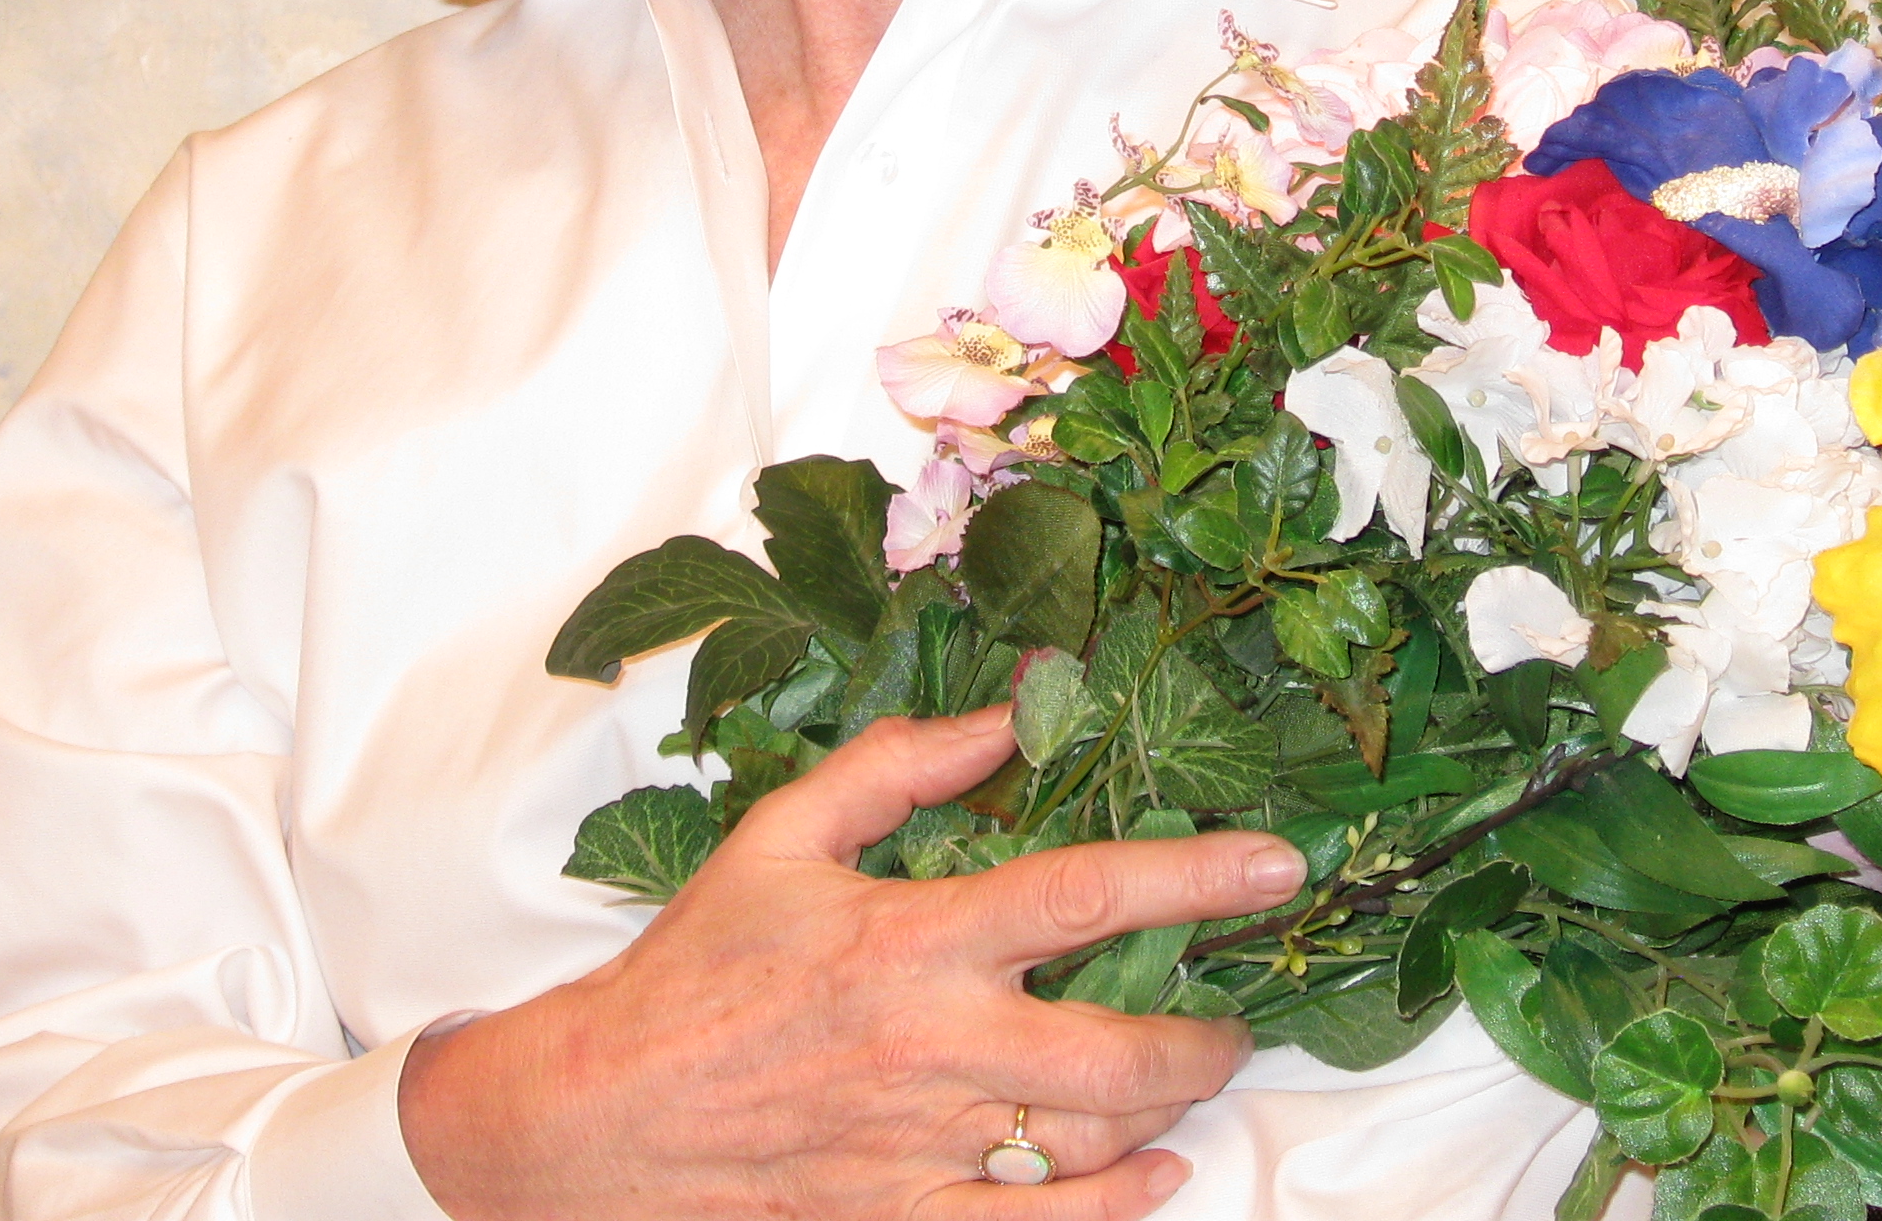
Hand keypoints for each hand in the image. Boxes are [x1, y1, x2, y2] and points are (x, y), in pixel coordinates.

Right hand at [399, 702, 1308, 1220]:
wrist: (603, 1114)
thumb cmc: (699, 967)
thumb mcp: (785, 833)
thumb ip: (902, 766)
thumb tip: (1012, 712)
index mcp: (912, 941)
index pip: (1085, 894)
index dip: (1195, 873)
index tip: (1277, 864)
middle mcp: (933, 1049)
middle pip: (1118, 1050)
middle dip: (1206, 1034)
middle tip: (1234, 1012)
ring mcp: (923, 1147)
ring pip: (1092, 1144)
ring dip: (1164, 1111)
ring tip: (1184, 1075)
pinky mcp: (904, 1218)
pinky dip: (1115, 1210)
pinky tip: (1151, 1178)